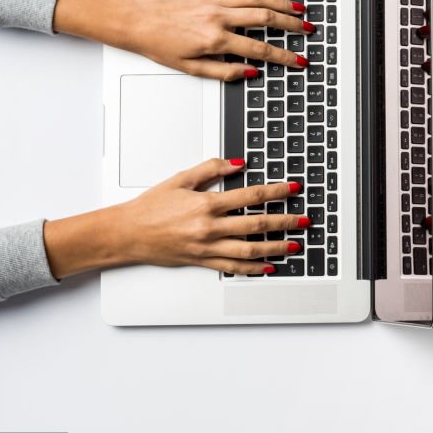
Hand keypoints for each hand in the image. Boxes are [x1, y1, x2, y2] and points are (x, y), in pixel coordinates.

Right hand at [43, 159, 309, 277]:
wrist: (127, 233)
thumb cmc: (150, 207)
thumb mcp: (180, 180)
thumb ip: (211, 169)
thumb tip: (237, 163)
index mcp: (206, 204)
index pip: (251, 196)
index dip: (276, 192)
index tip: (293, 189)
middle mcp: (210, 228)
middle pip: (256, 224)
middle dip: (285, 222)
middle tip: (304, 220)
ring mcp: (207, 247)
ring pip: (250, 249)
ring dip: (275, 248)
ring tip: (294, 245)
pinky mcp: (202, 261)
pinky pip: (233, 267)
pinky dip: (253, 269)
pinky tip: (268, 267)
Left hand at [53, 0, 314, 80]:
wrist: (135, 20)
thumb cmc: (158, 44)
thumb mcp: (190, 68)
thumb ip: (224, 71)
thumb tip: (249, 72)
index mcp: (215, 40)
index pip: (259, 50)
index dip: (283, 57)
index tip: (298, 60)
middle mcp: (218, 17)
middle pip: (265, 19)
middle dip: (291, 25)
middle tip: (307, 30)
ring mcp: (214, 1)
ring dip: (281, 4)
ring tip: (298, 10)